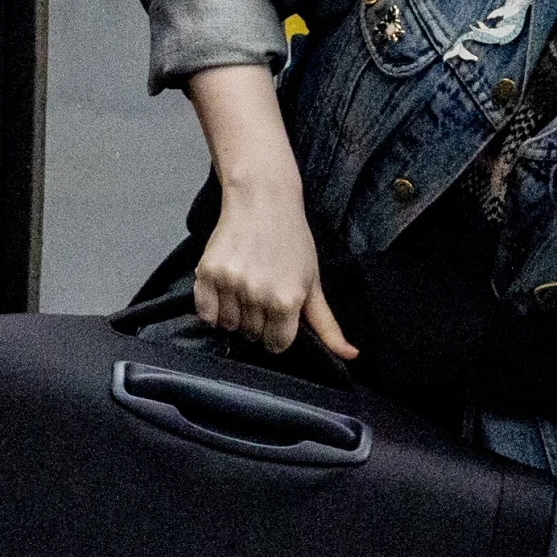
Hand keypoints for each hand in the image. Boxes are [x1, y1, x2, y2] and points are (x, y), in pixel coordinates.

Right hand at [180, 66, 355, 359]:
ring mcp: (230, 284)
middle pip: (252, 335)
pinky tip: (226, 291)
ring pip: (228, 326)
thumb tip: (350, 356)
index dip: (279, 333)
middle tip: (263, 294)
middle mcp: (257, 295)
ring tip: (244, 290)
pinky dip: (213, 309)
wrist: (262, 200)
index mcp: (286, 300)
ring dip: (235, 316)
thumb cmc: (292, 239)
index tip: (279, 315)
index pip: (277, 344)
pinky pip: (205, 313)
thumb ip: (327, 324)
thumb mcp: (313, 282)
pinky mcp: (207, 274)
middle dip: (258, 322)